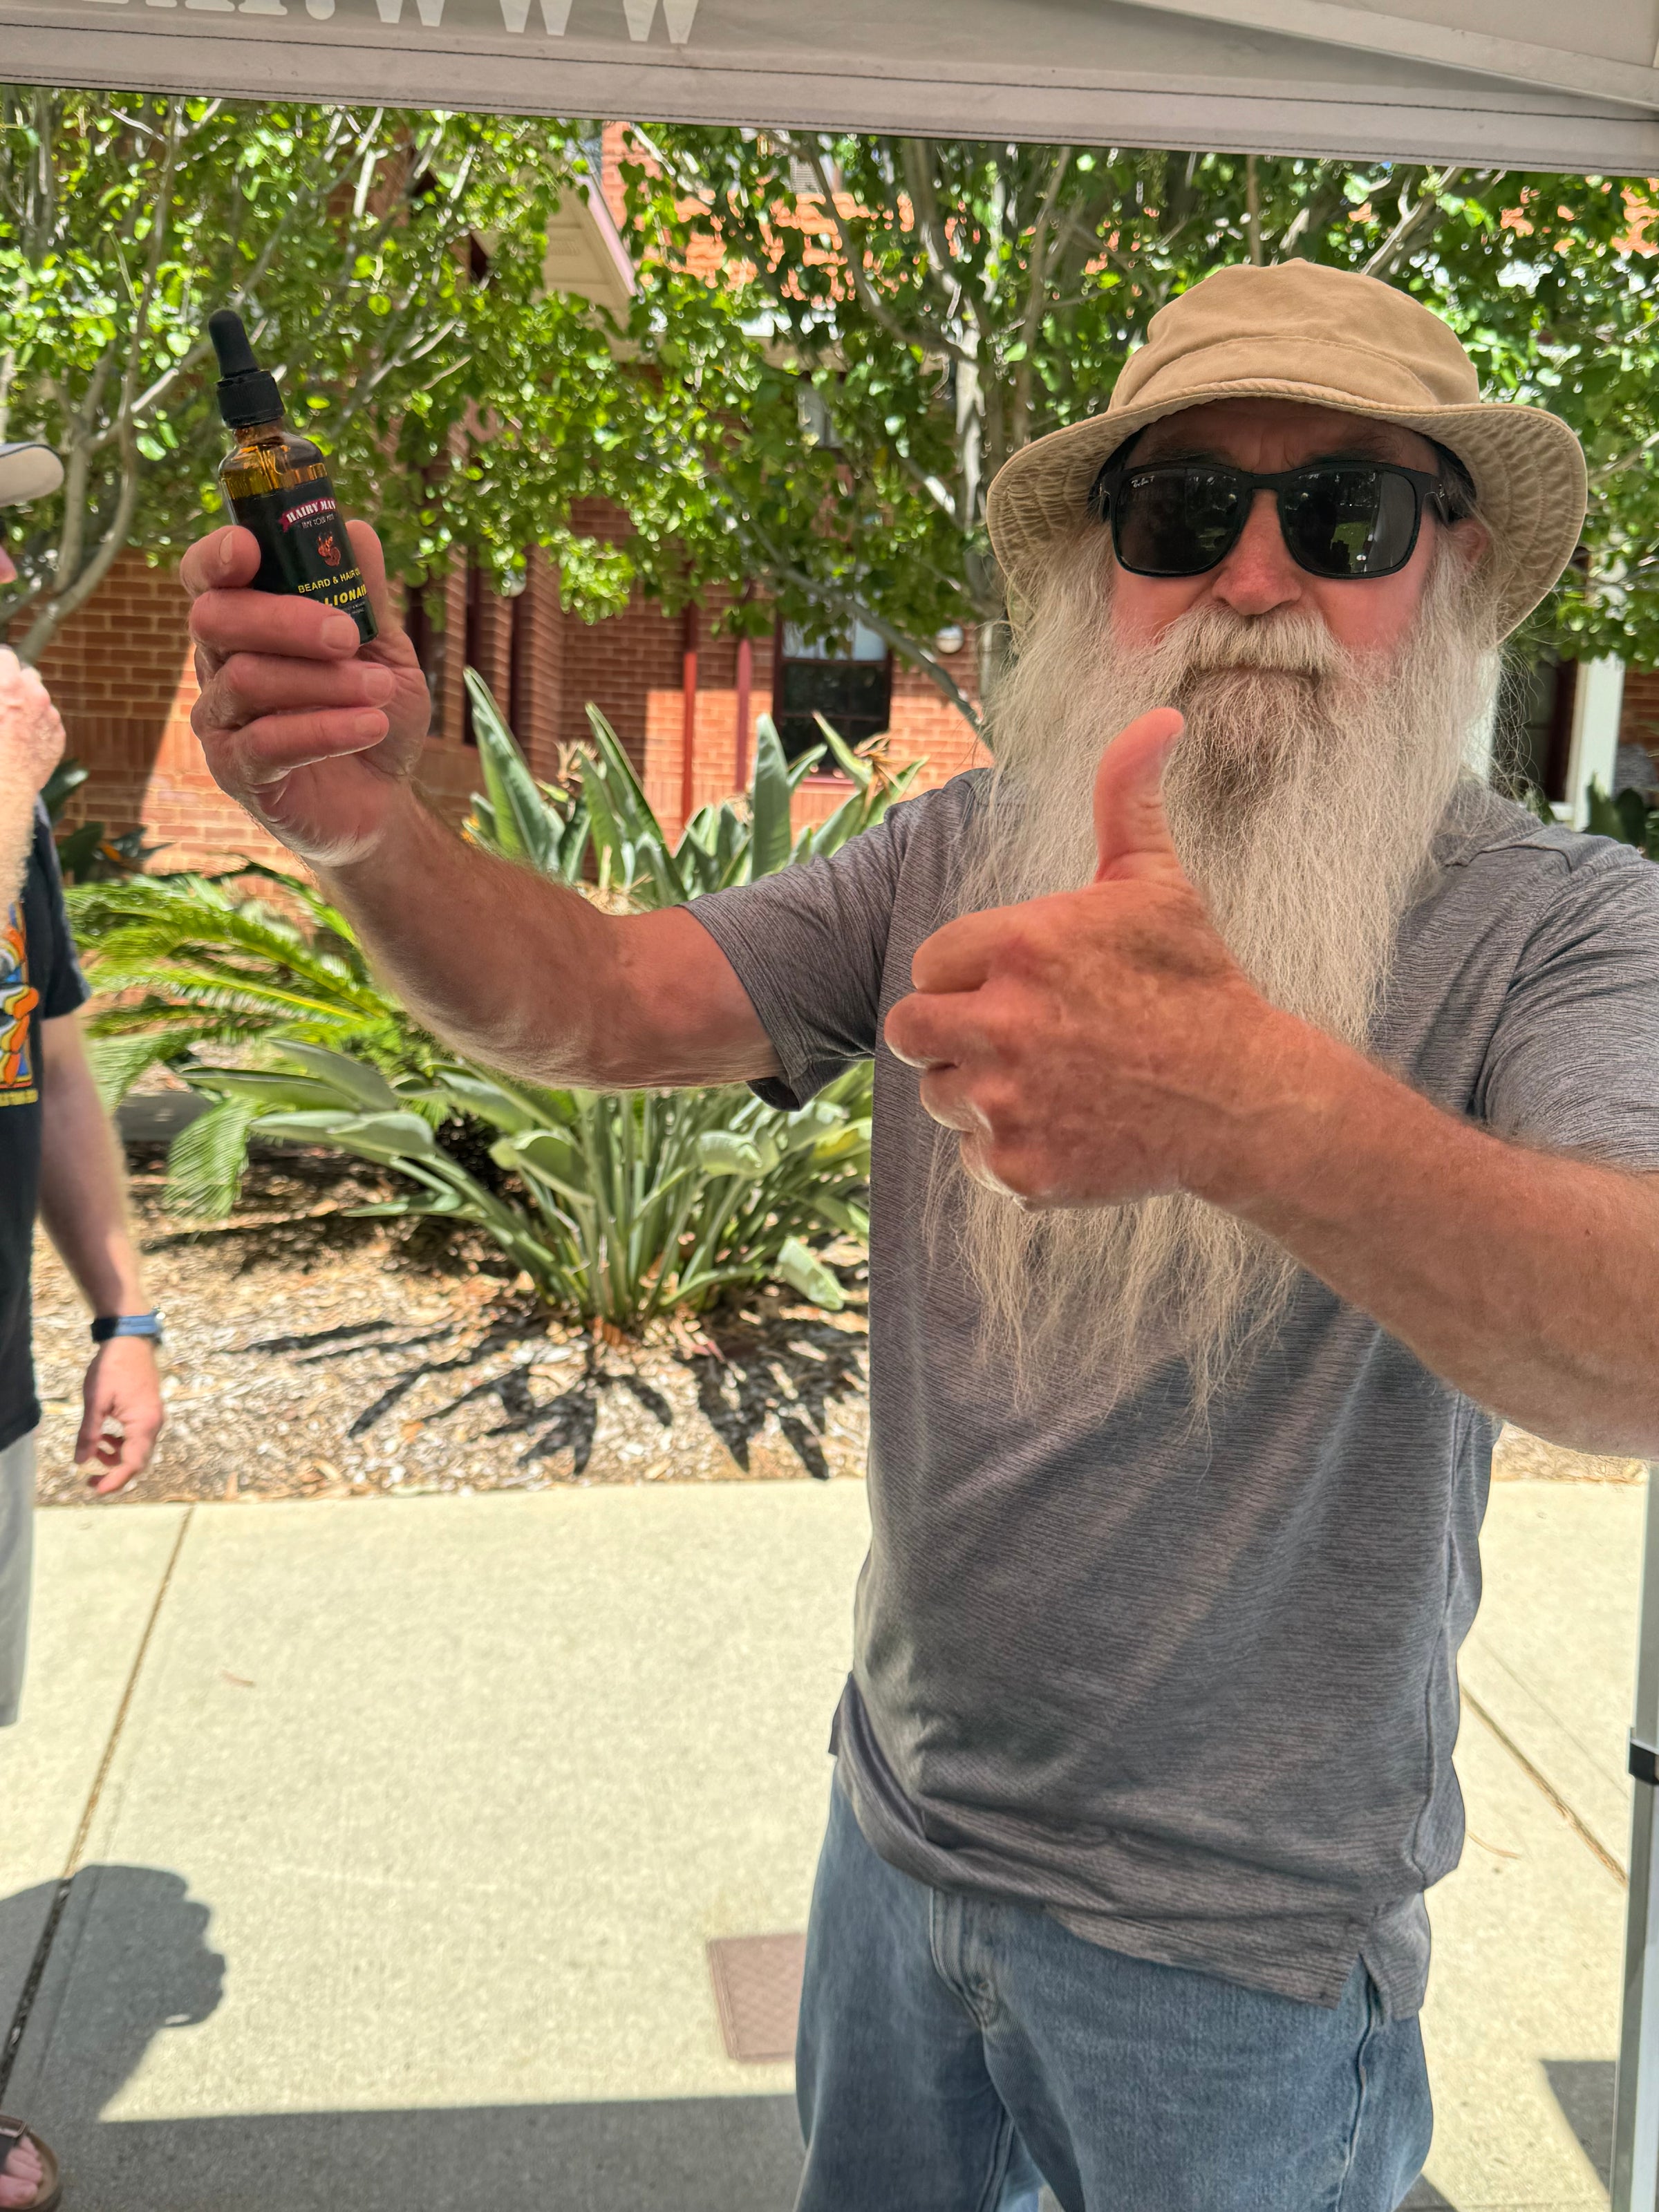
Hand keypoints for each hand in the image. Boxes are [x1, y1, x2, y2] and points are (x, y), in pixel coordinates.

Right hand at [0, 645, 65, 795]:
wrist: (4, 786)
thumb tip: (2, 688)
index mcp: (9, 686)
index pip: (6, 656)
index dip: (0, 665)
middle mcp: (35, 695)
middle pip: (28, 674)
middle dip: (16, 683)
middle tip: (4, 699)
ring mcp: (51, 715)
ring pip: (40, 698)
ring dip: (28, 705)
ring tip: (11, 724)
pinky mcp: (59, 735)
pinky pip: (48, 721)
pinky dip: (37, 725)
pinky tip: (21, 740)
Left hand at [77, 1336, 164, 1494]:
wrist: (130, 1339)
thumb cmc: (113, 1367)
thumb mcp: (95, 1401)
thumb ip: (89, 1433)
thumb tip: (80, 1461)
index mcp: (144, 1424)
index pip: (132, 1463)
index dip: (114, 1481)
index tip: (94, 1489)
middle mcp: (154, 1424)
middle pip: (138, 1461)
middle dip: (114, 1473)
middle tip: (89, 1479)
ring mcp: (153, 1418)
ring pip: (137, 1450)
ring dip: (115, 1457)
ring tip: (93, 1450)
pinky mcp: (148, 1412)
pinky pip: (137, 1437)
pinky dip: (121, 1444)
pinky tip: (105, 1436)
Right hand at [182, 519, 430, 867]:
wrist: (382, 801)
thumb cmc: (371, 714)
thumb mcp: (384, 652)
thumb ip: (366, 597)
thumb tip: (355, 531)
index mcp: (246, 625)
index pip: (206, 577)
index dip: (217, 556)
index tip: (251, 547)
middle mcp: (217, 665)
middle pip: (215, 618)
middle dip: (284, 618)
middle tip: (348, 635)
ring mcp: (220, 721)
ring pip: (245, 679)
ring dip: (323, 682)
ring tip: (382, 692)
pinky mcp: (236, 772)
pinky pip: (266, 742)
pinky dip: (325, 729)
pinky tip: (371, 726)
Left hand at [884, 709, 1292, 1209]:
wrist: (1245, 1098)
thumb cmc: (1196, 983)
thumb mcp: (1156, 883)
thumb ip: (1127, 799)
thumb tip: (1158, 717)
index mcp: (1019, 946)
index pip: (931, 963)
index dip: (967, 974)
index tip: (1015, 985)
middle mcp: (1001, 1024)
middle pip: (910, 1029)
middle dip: (948, 1031)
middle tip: (1011, 1037)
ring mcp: (1006, 1101)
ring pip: (940, 1095)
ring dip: (979, 1091)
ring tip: (1052, 1081)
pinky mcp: (1018, 1168)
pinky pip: (975, 1157)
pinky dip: (1011, 1151)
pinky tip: (1068, 1128)